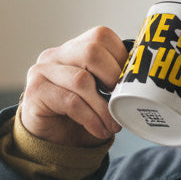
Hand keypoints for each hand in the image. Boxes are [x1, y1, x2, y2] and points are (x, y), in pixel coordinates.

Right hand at [20, 26, 131, 146]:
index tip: (129, 84)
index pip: (101, 36)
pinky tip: (99, 129)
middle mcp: (55, 55)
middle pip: (91, 51)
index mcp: (74, 48)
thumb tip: (145, 76)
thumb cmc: (81, 116)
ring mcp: (42, 71)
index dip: (121, 59)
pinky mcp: (35, 92)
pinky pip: (70, 102)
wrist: (53, 143)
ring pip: (81, 80)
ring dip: (103, 108)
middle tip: (121, 102)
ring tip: (112, 125)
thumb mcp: (101, 93)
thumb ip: (115, 79)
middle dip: (113, 78)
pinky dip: (91, 118)